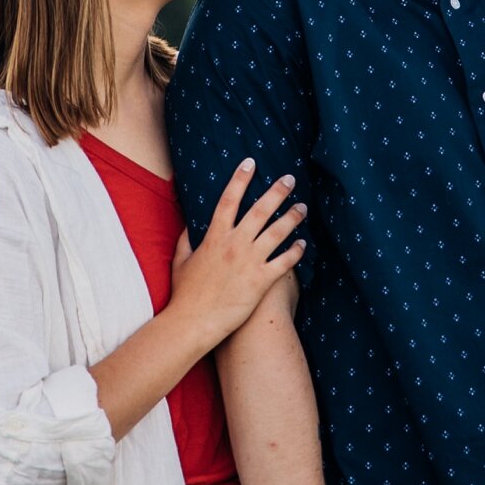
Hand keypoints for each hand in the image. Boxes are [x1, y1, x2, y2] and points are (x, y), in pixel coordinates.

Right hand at [169, 161, 307, 346]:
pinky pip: (284, 262)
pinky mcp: (261, 281)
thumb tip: (187, 225)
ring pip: (277, 232)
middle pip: (260, 209)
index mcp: (214, 236)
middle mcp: (234, 244)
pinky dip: (295, 252)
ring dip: (292, 217)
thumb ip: (184, 240)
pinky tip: (303, 245)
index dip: (240, 179)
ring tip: (302, 207)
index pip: (229, 199)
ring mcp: (249, 262)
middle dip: (277, 191)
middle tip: (290, 179)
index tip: (250, 163)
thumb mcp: (180, 261)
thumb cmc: (185, 294)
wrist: (193, 322)